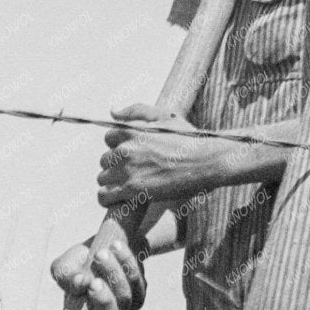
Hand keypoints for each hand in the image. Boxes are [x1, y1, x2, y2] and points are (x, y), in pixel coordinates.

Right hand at [50, 229, 145, 309]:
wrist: (104, 244)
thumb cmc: (79, 262)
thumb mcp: (66, 267)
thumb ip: (65, 276)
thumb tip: (80, 283)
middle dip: (103, 303)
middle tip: (93, 281)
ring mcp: (126, 309)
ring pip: (125, 299)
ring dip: (113, 276)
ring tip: (101, 254)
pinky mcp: (141, 293)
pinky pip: (138, 282)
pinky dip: (126, 264)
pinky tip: (117, 246)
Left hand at [97, 102, 220, 207]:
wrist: (207, 161)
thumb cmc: (188, 138)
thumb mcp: (164, 116)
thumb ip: (136, 110)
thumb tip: (112, 111)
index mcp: (131, 130)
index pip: (108, 138)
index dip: (120, 145)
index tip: (134, 153)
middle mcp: (125, 149)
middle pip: (104, 159)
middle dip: (117, 164)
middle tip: (137, 169)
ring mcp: (127, 170)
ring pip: (102, 178)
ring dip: (114, 181)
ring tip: (132, 184)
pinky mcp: (133, 190)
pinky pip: (103, 196)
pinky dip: (107, 198)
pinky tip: (121, 198)